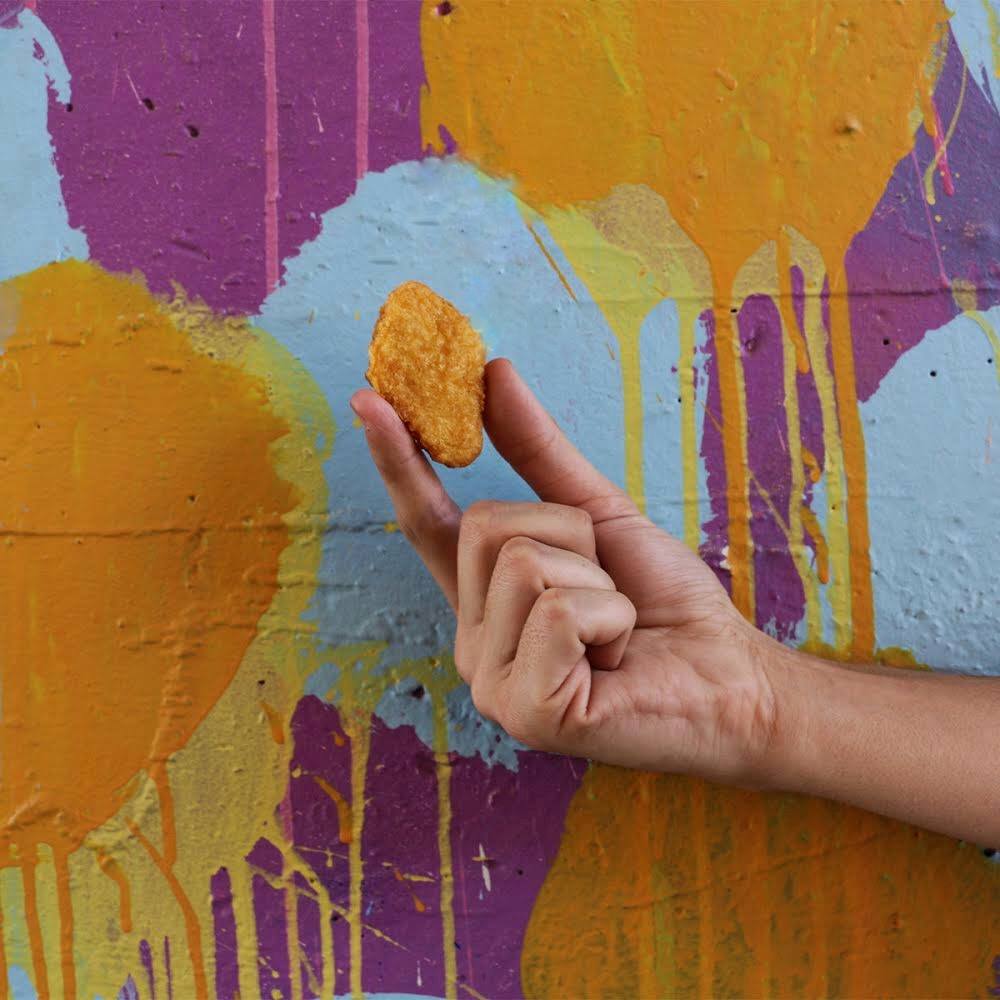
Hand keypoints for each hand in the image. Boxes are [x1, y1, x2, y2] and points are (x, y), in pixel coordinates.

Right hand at [351, 359, 782, 783]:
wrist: (729, 677)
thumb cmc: (662, 602)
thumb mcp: (599, 513)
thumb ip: (539, 451)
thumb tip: (493, 372)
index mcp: (485, 599)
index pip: (428, 522)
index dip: (398, 460)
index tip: (370, 398)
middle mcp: (474, 641)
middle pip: (487, 524)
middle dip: (571, 532)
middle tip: (606, 584)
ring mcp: (493, 683)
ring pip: (524, 564)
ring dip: (598, 580)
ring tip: (616, 628)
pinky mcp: (526, 712)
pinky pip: (559, 611)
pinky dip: (611, 617)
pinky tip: (618, 658)